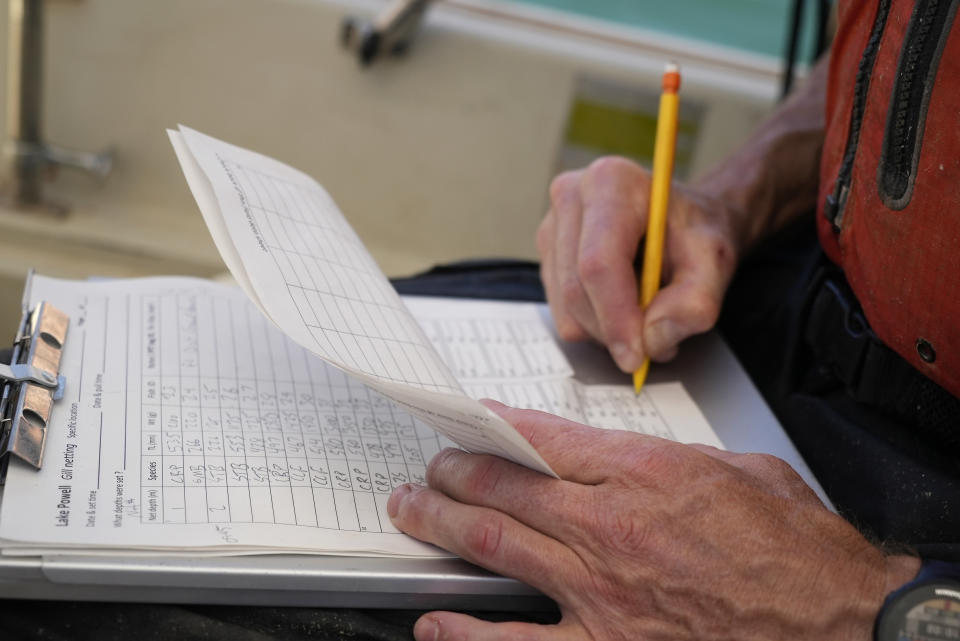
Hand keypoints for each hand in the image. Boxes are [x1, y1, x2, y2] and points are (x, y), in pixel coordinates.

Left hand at [388, 401, 919, 640]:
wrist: (839, 621)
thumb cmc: (796, 548)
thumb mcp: (737, 470)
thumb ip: (667, 459)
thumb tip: (619, 456)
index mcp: (642, 472)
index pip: (542, 436)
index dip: (495, 424)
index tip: (469, 420)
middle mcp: (608, 527)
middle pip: (502, 487)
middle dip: (453, 470)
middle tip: (428, 466)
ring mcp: (599, 592)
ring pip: (493, 547)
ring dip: (439, 526)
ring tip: (407, 512)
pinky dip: (467, 633)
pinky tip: (434, 623)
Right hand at [537, 157, 739, 371]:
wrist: (682, 222)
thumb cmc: (694, 232)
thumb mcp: (715, 262)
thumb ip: (696, 301)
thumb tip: (653, 338)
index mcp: (610, 183)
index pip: (597, 263)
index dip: (615, 316)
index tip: (637, 355)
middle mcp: (571, 196)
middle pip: (577, 290)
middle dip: (614, 330)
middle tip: (655, 343)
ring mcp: (552, 226)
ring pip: (566, 308)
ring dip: (606, 330)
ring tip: (645, 316)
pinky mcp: (547, 254)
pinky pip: (561, 311)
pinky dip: (594, 323)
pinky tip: (621, 304)